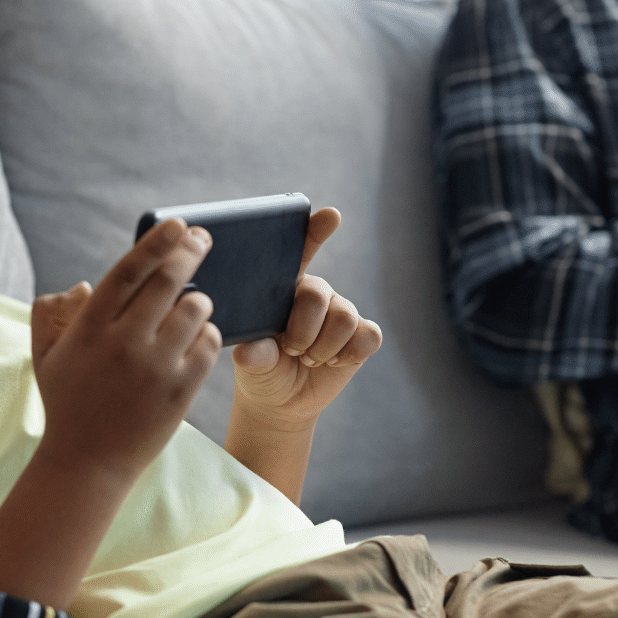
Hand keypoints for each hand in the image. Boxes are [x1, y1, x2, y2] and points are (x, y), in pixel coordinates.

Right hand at [31, 218, 221, 483]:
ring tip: (191, 306)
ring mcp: (155, 368)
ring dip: (198, 300)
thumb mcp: (45, 356)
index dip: (155, 243)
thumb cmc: (66, 403)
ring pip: (196, 309)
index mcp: (89, 329)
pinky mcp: (181, 391)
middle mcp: (124, 343)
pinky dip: (207, 335)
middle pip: (169, 281)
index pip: (128, 272)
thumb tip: (85, 285)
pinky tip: (195, 339)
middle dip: (190, 252)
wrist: (87, 463)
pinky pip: (209, 344)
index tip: (177, 224)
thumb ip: (52, 313)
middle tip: (202, 239)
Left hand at [231, 207, 381, 427]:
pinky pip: (368, 336)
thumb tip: (250, 353)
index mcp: (283, 288)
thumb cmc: (261, 371)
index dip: (316, 231)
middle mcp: (315, 293)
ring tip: (309, 359)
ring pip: (344, 318)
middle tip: (292, 350)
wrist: (281, 401)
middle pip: (319, 295)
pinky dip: (349, 355)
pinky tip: (333, 362)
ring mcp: (341, 311)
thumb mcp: (251, 364)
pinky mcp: (362, 335)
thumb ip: (253, 355)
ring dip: (324, 348)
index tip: (331, 216)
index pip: (301, 252)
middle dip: (303, 332)